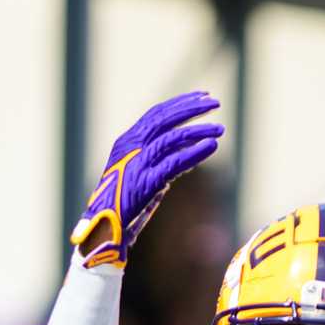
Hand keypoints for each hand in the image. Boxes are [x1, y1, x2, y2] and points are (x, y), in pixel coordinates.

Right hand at [70, 92, 222, 267]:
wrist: (104, 228)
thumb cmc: (123, 202)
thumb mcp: (141, 171)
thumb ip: (161, 158)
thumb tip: (188, 148)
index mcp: (127, 141)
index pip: (156, 114)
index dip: (180, 103)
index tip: (202, 97)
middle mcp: (130, 147)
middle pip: (164, 118)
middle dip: (191, 108)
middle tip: (214, 102)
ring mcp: (137, 163)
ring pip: (172, 138)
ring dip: (199, 131)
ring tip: (220, 130)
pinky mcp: (146, 182)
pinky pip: (175, 162)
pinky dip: (194, 153)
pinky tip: (211, 147)